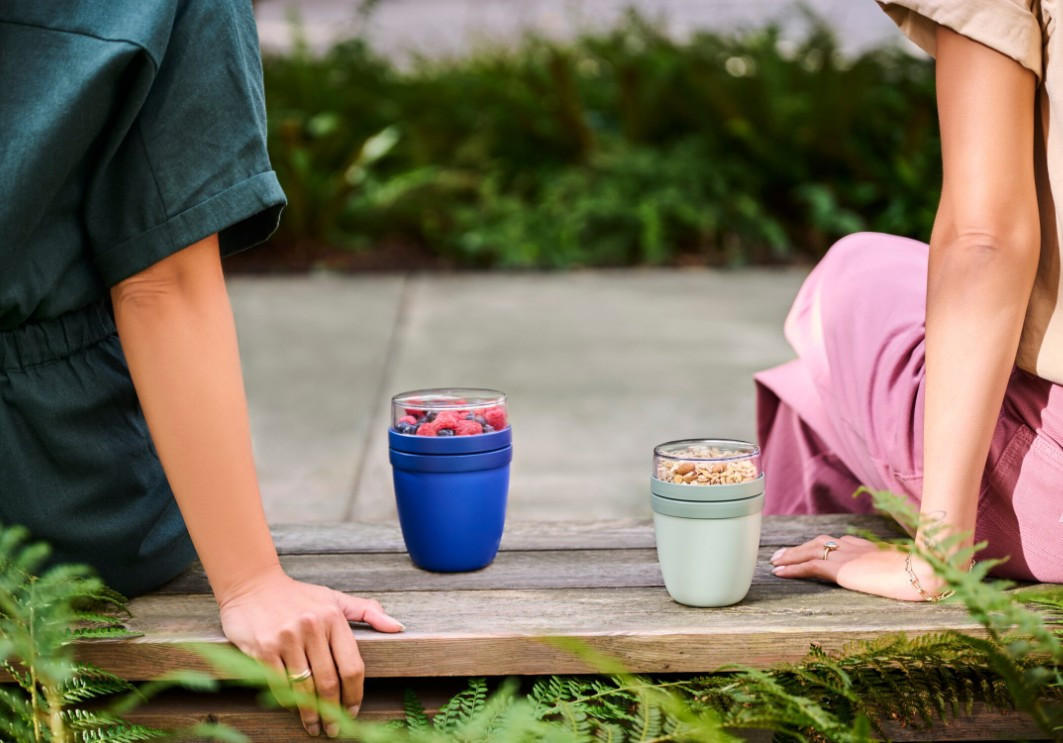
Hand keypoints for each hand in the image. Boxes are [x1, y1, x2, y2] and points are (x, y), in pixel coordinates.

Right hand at [217, 567, 403, 736]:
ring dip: (310, 713)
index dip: (355, 695)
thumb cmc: (297, 595)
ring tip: (314, 726)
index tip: (353, 711)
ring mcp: (287, 638)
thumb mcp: (333, 598)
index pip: (352, 666)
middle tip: (333, 729)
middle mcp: (312, 627)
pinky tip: (292, 708)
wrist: (251, 584)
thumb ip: (366, 612)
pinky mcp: (263, 648)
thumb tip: (398, 627)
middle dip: (333, 712)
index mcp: (334, 617)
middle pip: (329, 682)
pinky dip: (287, 701)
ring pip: (304, 688)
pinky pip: (279, 684)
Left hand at [769, 534, 948, 601]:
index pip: (839, 543)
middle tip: (782, 555)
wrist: (926, 572)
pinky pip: (809, 566)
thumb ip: (902, 571)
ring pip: (809, 552)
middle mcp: (855, 547)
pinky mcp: (841, 568)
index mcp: (870, 547)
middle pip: (820, 543)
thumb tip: (913, 580)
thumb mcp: (912, 571)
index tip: (811, 549)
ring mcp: (847, 556)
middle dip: (799, 549)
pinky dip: (792, 568)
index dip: (822, 546)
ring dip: (790, 557)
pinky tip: (780, 572)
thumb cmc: (928, 575)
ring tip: (775, 563)